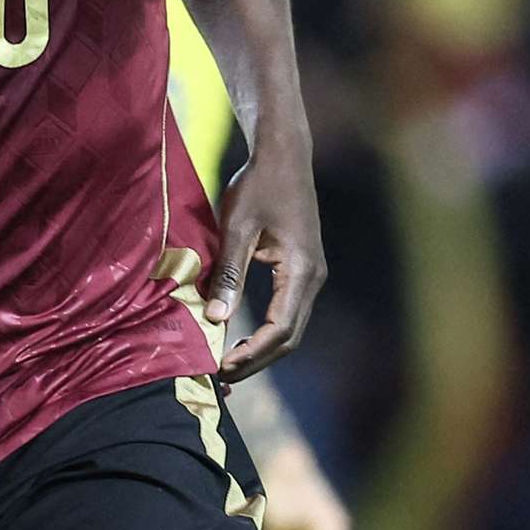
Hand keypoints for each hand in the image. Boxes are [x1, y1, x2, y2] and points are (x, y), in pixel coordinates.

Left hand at [206, 152, 324, 383]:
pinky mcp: (301, 270)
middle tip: (222, 375)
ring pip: (291, 327)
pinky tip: (241, 337)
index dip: (253, 354)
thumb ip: (229, 274)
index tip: (222, 366)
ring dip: (262, 349)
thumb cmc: (258, 184)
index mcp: (301, 270)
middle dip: (258, 360)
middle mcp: (313, 277)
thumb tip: (216, 319)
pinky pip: (288, 311)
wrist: (283, 155)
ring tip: (228, 361)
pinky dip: (267, 332)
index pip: (282, 329)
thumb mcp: (238, 227)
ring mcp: (311, 275)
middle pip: (290, 337)